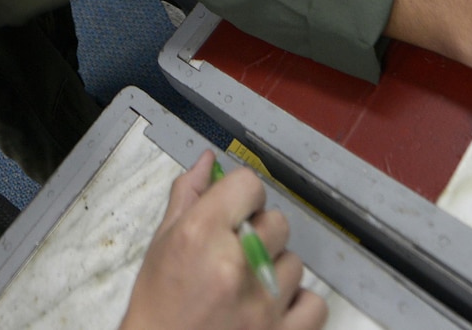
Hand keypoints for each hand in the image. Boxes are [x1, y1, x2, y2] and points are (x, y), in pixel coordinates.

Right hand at [120, 153, 325, 329]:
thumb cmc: (158, 307)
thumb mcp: (162, 245)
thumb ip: (187, 198)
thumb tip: (209, 162)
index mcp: (201, 235)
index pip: (248, 185)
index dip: (241, 197)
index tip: (233, 212)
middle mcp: (236, 265)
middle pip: (277, 222)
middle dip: (258, 234)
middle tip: (235, 256)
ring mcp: (263, 304)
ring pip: (294, 262)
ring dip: (274, 271)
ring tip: (247, 288)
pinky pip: (313, 303)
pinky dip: (297, 304)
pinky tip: (271, 308)